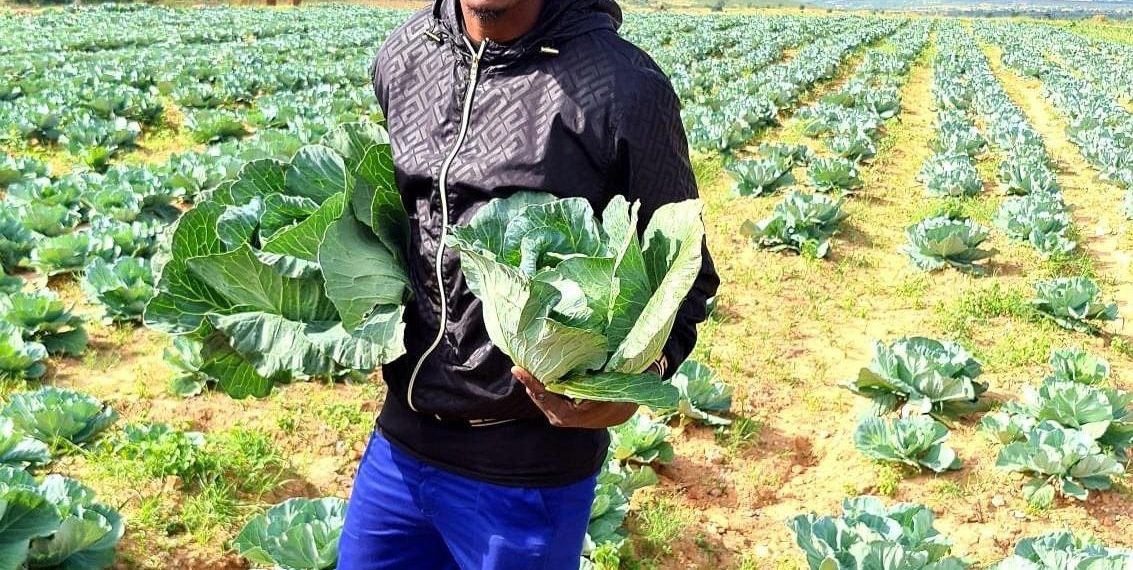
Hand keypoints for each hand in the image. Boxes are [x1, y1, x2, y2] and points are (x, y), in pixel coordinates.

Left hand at [512, 367, 638, 428]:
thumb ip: (596, 378)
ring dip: (534, 379)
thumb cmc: (617, 400)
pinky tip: (538, 367)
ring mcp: (557, 414)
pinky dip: (541, 381)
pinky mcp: (558, 409)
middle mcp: (559, 416)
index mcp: (568, 414)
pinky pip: (545, 394)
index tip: (517, 369)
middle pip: (537, 395)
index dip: (530, 381)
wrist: (620, 413)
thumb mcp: (608, 388)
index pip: (544, 396)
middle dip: (530, 378)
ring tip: (525, 361)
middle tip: (520, 359)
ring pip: (540, 394)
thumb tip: (592, 355)